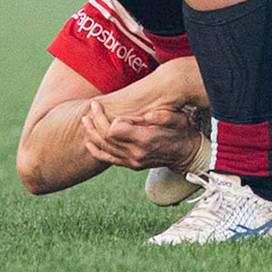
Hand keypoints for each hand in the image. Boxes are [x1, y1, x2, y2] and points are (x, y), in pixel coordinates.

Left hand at [80, 97, 205, 171]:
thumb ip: (163, 116)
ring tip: (85, 120)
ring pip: (104, 149)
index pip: (115, 130)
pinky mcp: (130, 165)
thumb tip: (147, 115)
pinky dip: (96, 151)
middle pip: (107, 138)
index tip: (108, 106)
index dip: (109, 118)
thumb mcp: (179, 119)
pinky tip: (88, 142)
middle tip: (92, 106)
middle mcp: (135, 153)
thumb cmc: (182, 131)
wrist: (185, 153)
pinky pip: (108, 160)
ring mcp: (132, 161)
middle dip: (96, 121)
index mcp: (146, 140)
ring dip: (92, 134)